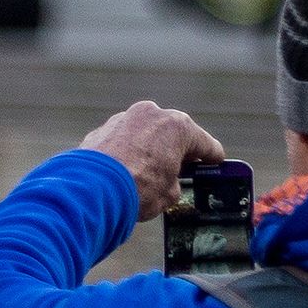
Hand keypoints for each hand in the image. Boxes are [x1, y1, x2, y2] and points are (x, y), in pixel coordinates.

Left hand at [79, 100, 223, 219]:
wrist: (92, 189)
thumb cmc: (139, 189)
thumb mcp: (171, 193)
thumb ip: (175, 181)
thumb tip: (168, 181)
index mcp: (178, 126)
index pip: (206, 144)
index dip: (212, 158)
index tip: (214, 164)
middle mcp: (151, 114)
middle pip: (174, 134)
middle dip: (177, 151)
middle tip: (181, 170)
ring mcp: (124, 118)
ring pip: (145, 134)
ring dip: (150, 149)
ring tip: (149, 172)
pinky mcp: (102, 129)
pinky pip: (122, 141)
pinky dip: (126, 152)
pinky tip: (125, 170)